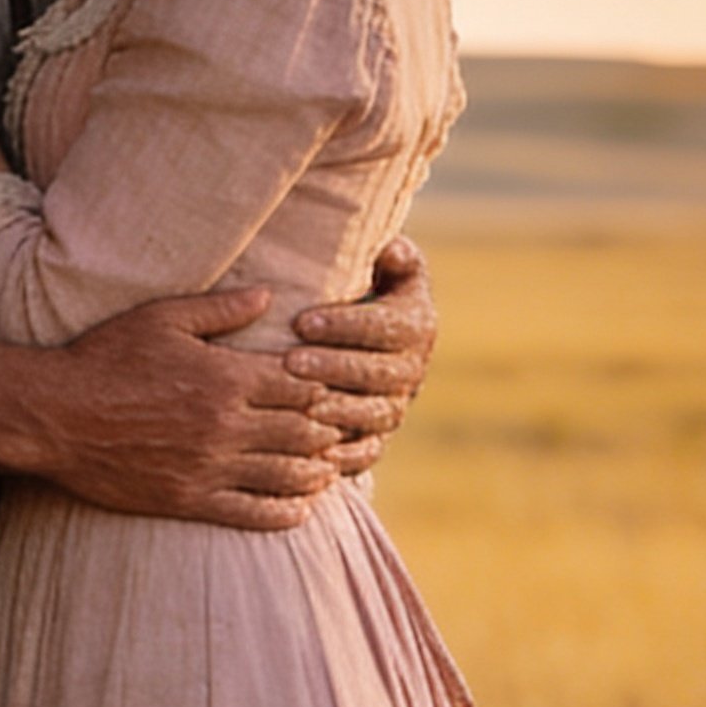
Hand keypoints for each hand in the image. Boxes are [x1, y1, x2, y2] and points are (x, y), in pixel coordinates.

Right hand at [10, 287, 360, 531]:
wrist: (54, 415)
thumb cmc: (103, 358)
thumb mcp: (160, 318)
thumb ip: (220, 309)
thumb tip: (268, 295)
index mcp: (224, 377)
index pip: (302, 385)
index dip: (325, 387)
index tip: (332, 388)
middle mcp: (225, 424)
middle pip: (305, 431)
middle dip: (328, 430)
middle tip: (341, 430)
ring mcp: (209, 466)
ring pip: (287, 476)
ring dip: (317, 473)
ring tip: (328, 468)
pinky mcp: (189, 500)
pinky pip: (253, 513)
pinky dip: (286, 513)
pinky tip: (300, 508)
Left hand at [285, 237, 436, 489]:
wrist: (359, 338)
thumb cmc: (360, 289)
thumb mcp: (382, 266)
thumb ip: (392, 257)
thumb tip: (391, 251)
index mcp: (415, 325)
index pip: (385, 326)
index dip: (345, 326)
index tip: (302, 322)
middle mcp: (411, 369)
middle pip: (378, 374)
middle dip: (334, 369)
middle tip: (290, 363)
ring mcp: (395, 406)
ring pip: (373, 415)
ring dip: (337, 412)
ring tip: (298, 404)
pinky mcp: (377, 438)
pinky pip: (366, 452)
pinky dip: (343, 456)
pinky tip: (310, 451)